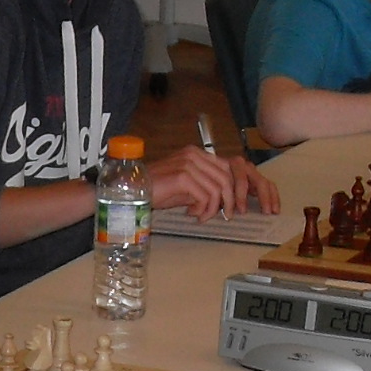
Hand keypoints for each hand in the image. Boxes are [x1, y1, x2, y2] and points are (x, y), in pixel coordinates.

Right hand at [150, 147, 278, 220]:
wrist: (131, 190)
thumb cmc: (156, 190)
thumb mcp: (186, 187)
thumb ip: (204, 187)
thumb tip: (223, 199)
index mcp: (197, 154)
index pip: (229, 167)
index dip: (239, 187)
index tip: (239, 205)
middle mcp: (195, 155)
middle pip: (228, 177)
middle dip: (232, 199)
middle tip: (228, 215)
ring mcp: (188, 164)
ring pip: (218, 187)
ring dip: (215, 207)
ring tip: (204, 216)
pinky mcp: (182, 176)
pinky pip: (205, 195)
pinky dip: (204, 209)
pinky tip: (194, 215)